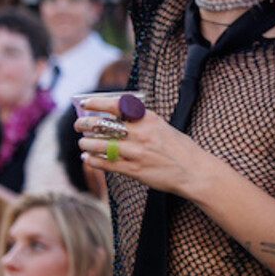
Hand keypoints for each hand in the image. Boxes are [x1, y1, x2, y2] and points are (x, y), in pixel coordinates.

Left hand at [78, 97, 217, 196]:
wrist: (195, 172)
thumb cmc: (180, 149)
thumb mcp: (163, 127)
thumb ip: (141, 122)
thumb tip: (114, 118)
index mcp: (149, 119)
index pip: (116, 105)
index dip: (96, 103)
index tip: (84, 104)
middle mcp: (141, 134)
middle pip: (102, 125)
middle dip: (84, 124)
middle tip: (79, 125)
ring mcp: (137, 152)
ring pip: (99, 145)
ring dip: (86, 143)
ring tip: (83, 142)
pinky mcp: (134, 170)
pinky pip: (105, 163)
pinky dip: (92, 160)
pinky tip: (88, 157)